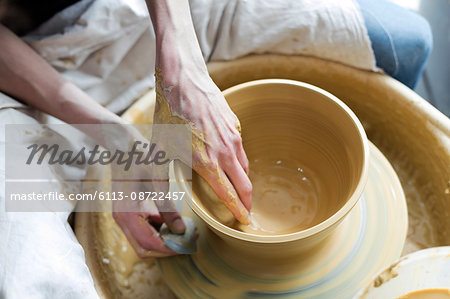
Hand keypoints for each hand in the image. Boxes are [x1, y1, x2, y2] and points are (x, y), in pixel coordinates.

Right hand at [110, 128, 185, 257]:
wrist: (122, 143)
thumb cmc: (140, 157)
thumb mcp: (158, 180)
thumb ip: (168, 208)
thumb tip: (181, 230)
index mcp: (127, 213)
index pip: (149, 244)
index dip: (170, 249)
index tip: (189, 245)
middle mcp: (122, 219)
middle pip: (144, 249)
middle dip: (167, 248)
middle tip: (189, 240)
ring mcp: (123, 216)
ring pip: (143, 241)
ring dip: (163, 240)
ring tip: (186, 231)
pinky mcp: (127, 211)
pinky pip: (142, 229)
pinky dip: (158, 230)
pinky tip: (174, 220)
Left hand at [153, 58, 252, 224]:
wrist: (183, 79)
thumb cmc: (169, 114)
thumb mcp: (160, 149)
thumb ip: (161, 179)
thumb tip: (161, 203)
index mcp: (207, 162)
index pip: (229, 195)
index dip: (238, 211)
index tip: (244, 221)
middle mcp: (225, 151)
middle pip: (245, 185)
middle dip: (248, 201)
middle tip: (247, 211)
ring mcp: (233, 137)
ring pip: (245, 167)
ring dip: (244, 181)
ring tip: (238, 188)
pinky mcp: (235, 124)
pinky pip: (241, 149)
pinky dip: (239, 160)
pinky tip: (228, 160)